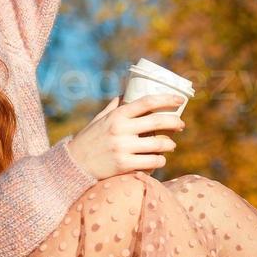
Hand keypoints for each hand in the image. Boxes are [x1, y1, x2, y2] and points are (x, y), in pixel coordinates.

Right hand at [66, 93, 185, 180]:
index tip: (179, 99)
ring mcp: (123, 148)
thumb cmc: (90, 139)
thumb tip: (129, 91)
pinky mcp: (125, 165)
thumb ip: (115, 106)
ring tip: (170, 145)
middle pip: (158, 122)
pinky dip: (160, 161)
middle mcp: (121, 130)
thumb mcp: (100, 118)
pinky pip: (153, 162)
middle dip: (175, 123)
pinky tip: (159, 159)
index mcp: (117, 115)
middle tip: (181, 125)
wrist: (74, 164)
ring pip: (159, 145)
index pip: (147, 102)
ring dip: (169, 145)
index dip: (166, 99)